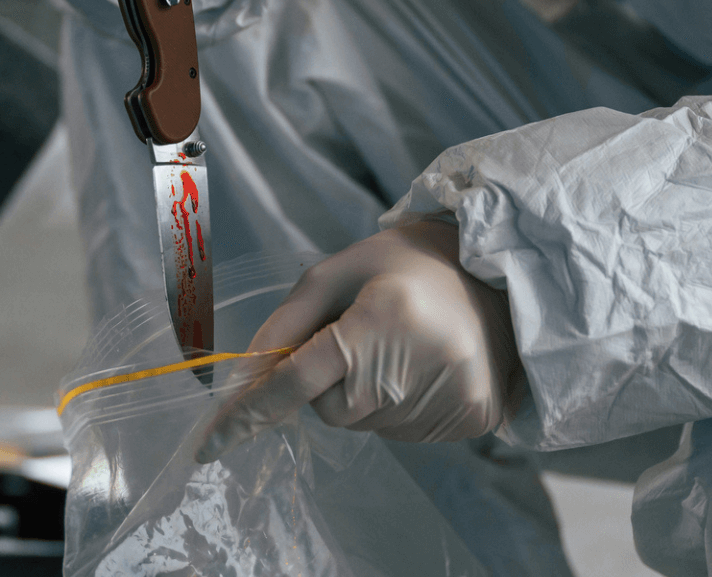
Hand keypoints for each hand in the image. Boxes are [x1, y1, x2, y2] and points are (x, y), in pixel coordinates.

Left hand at [197, 221, 524, 461]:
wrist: (505, 276)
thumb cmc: (407, 266)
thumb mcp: (338, 273)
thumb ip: (286, 325)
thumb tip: (242, 379)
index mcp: (379, 320)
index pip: (297, 380)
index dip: (249, 413)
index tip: (207, 445)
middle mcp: (412, 368)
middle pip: (328, 409)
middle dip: (327, 380)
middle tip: (363, 333)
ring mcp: (446, 401)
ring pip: (363, 422)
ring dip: (364, 391)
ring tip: (401, 344)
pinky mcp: (469, 421)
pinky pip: (399, 430)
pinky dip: (396, 404)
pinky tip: (423, 365)